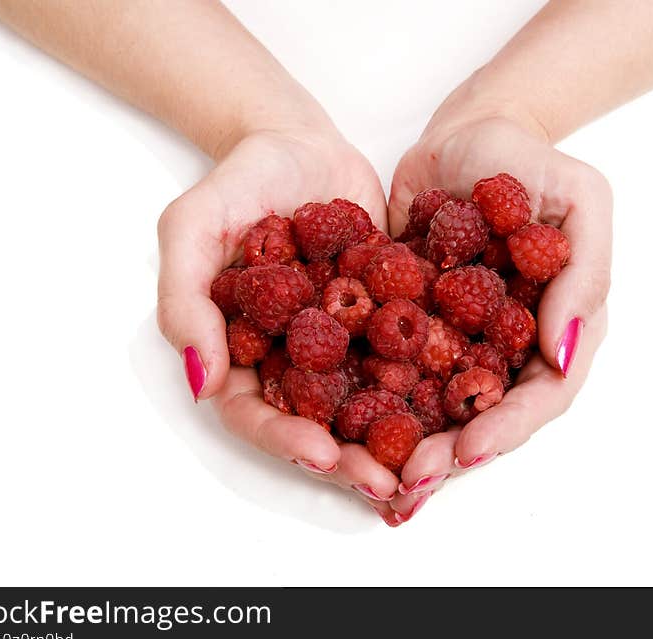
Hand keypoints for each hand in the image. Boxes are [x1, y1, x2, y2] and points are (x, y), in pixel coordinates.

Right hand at [156, 127, 402, 522]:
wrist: (302, 142)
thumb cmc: (240, 181)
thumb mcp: (193, 228)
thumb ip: (186, 299)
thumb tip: (201, 381)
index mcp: (246, 352)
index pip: (257, 413)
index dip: (286, 439)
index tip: (322, 454)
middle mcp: (296, 359)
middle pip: (319, 424)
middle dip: (351, 458)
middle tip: (389, 482)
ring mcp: (345, 343)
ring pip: (370, 404)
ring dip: (398, 439)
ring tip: (431, 463)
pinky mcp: (389, 319)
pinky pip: (412, 358)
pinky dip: (435, 385)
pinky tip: (466, 403)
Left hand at [386, 112, 611, 521]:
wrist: (465, 132)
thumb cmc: (529, 158)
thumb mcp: (580, 198)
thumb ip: (585, 271)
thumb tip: (563, 356)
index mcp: (557, 326)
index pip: (542, 394)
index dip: (508, 427)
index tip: (469, 450)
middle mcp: (507, 345)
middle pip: (485, 413)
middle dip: (450, 451)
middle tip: (411, 477)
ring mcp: (458, 339)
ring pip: (437, 404)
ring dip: (409, 440)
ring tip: (374, 470)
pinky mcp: (411, 323)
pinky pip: (392, 367)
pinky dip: (373, 397)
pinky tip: (342, 422)